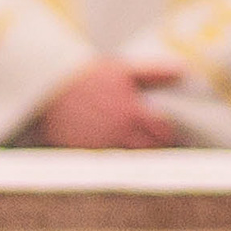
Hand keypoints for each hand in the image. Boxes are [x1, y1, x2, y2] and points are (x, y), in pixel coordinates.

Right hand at [30, 53, 183, 148]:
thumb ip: (154, 72)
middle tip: (159, 138)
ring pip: (132, 158)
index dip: (170, 130)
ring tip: (140, 143)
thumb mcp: (122, 69)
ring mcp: (103, 147)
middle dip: (157, 144)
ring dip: (139, 152)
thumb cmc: (87, 77)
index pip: (163, 131)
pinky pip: (110, 161)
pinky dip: (118, 156)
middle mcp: (119, 133)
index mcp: (131, 112)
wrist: (47, 90)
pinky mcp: (87, 155)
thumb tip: (182, 70)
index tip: (170, 127)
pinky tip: (117, 148)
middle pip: (150, 149)